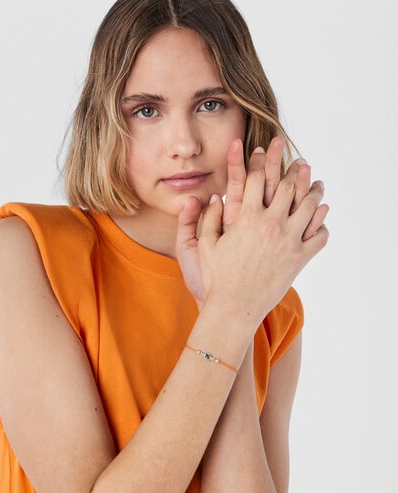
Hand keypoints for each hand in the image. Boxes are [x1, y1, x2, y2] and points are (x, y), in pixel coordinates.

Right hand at [176, 137, 324, 306]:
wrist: (235, 307)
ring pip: (309, 207)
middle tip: (299, 159)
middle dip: (293, 169)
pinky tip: (322, 217)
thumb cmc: (216, 277)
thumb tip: (215, 197)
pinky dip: (323, 224)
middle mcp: (272, 225)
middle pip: (288, 187)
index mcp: (247, 218)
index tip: (263, 150)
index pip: (257, 179)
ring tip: (318, 182)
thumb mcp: (205, 245)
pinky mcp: (300, 259)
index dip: (259, 161)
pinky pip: (319, 236)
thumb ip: (208, 219)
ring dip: (314, 191)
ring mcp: (289, 241)